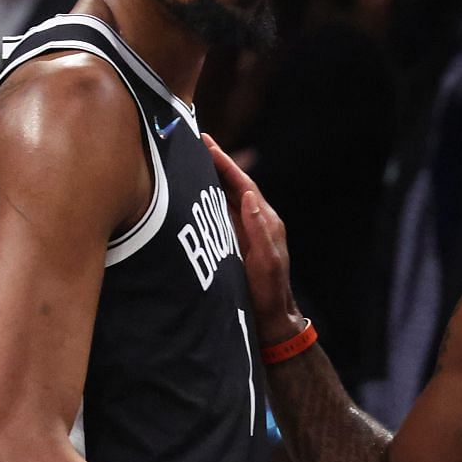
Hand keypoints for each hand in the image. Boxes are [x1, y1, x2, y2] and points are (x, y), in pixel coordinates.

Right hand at [204, 134, 302, 342]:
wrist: (271, 320)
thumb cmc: (270, 293)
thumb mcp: (266, 262)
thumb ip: (259, 230)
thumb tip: (246, 195)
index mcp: (266, 221)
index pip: (242, 184)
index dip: (224, 162)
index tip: (206, 142)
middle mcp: (256, 221)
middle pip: (233, 184)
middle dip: (215, 163)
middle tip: (195, 141)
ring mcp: (246, 231)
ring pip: (226, 197)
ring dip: (210, 177)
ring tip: (191, 159)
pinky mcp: (236, 242)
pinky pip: (221, 213)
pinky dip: (208, 198)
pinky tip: (194, 193)